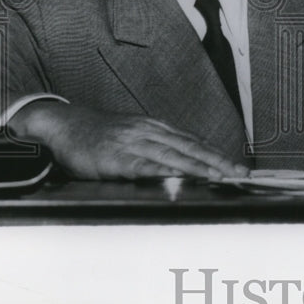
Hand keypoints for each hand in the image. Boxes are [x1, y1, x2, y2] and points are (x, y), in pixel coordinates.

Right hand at [9, 101, 246, 180]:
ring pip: (173, 155)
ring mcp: (133, 143)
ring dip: (199, 167)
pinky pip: (144, 165)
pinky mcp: (115, 157)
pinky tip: (179, 178)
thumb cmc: (98, 136)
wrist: (64, 124)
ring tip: (220, 177)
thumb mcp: (132, 135)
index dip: (217, 154)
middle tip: (240, 174)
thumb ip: (155, 147)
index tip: (237, 167)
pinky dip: (164, 172)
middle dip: (218, 162)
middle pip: (190, 148)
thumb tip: (183, 162)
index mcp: (155, 127)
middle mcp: (148, 132)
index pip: (193, 142)